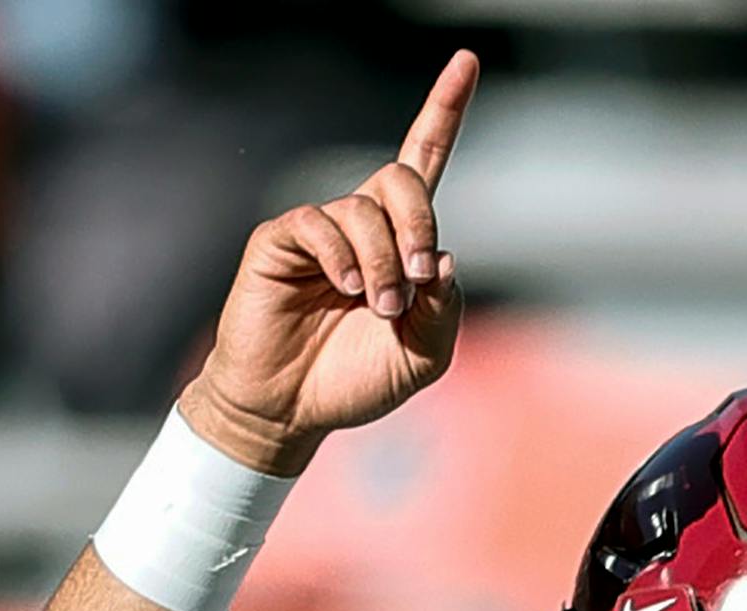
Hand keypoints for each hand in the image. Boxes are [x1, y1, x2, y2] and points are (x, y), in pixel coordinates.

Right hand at [179, 50, 478, 474]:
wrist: (292, 411)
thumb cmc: (354, 380)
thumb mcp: (422, 357)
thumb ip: (445, 311)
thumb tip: (443, 257)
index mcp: (400, 242)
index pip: (425, 162)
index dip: (445, 112)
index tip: (466, 62)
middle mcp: (360, 224)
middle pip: (402, 177)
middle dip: (419, 221)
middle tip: (415, 277)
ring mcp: (319, 231)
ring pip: (364, 209)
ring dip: (382, 262)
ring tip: (376, 308)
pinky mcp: (280, 242)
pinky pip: (317, 223)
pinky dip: (341, 256)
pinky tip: (344, 288)